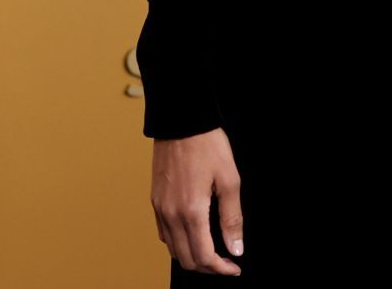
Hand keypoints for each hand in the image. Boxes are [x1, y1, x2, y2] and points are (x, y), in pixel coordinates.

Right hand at [151, 129, 242, 275]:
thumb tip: (236, 248)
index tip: (234, 267)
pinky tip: (193, 235)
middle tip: (226, 262)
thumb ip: (232, 218)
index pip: (204, 257)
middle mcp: (171, 214)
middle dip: (207, 268)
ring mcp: (160, 208)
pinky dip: (178, 243)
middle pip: (186, 259)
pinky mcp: (155, 201)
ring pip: (173, 249)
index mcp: (191, 212)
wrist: (181, 121)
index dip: (221, 269)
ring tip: (212, 251)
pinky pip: (164, 233)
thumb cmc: (207, 145)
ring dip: (192, 257)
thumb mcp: (230, 180)